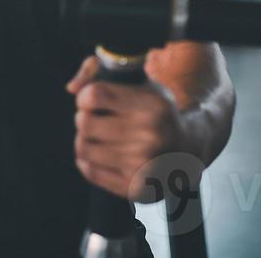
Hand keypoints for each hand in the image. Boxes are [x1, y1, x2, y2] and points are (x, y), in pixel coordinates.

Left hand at [67, 55, 186, 200]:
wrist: (188, 150)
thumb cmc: (158, 112)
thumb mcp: (142, 84)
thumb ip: (101, 73)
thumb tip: (72, 88)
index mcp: (152, 106)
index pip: (95, 95)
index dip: (85, 96)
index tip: (90, 99)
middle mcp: (149, 136)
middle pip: (85, 122)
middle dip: (83, 117)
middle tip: (93, 118)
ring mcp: (142, 165)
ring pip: (83, 148)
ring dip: (84, 139)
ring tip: (96, 136)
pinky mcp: (135, 187)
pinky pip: (90, 171)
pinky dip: (88, 161)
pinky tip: (101, 154)